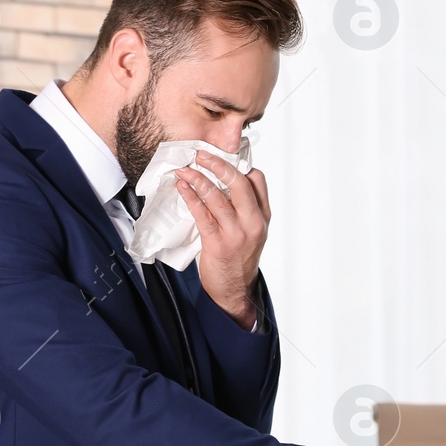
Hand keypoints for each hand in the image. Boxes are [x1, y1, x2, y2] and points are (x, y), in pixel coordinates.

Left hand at [174, 150, 268, 328]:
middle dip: (219, 165)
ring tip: (184, 170)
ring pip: (218, 197)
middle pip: (239, 183)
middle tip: (201, 154)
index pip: (257, 181)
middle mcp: (253, 222)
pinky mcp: (218, 243)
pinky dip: (191, 197)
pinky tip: (183, 188)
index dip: (239, 165)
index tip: (222, 156)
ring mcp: (237, 233)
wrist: (234, 290)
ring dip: (199, 179)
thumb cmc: (239, 259)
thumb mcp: (251, 232)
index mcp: (262, 216)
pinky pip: (203, 214)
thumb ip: (243, 209)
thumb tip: (222, 182)